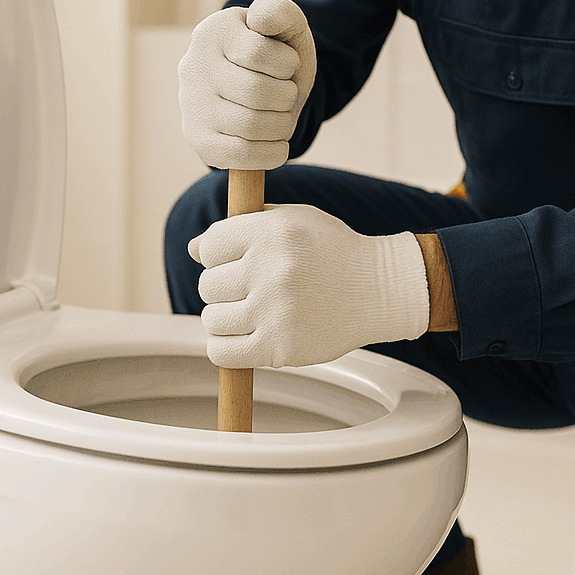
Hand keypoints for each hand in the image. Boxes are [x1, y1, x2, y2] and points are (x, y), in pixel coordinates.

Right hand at [177, 0, 316, 170]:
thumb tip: (261, 20)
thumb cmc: (276, 54)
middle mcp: (193, 68)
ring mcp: (191, 106)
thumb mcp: (285, 26)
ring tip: (282, 115)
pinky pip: (240, 156)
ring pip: (251, 126)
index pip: (258, 54)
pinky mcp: (199, 140)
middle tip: (287, 94)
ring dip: (283, 125)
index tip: (286, 63)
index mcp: (213, 32)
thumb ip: (279, 12)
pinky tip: (277, 142)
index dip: (286, 64)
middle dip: (287, 96)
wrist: (262, 85)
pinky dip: (271, 153)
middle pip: (256, 93)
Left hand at [187, 204, 429, 368]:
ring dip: (223, 319)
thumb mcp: (292, 220)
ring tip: (249, 313)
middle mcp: (272, 270)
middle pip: (208, 284)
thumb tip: (194, 248)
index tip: (236, 262)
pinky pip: (223, 354)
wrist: (379, 290)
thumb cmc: (333, 252)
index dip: (218, 256)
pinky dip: (224, 348)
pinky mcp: (280, 348)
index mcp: (272, 233)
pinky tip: (241, 338)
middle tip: (250, 290)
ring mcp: (275, 311)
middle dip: (223, 288)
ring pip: (212, 319)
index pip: (210, 247)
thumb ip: (243, 227)